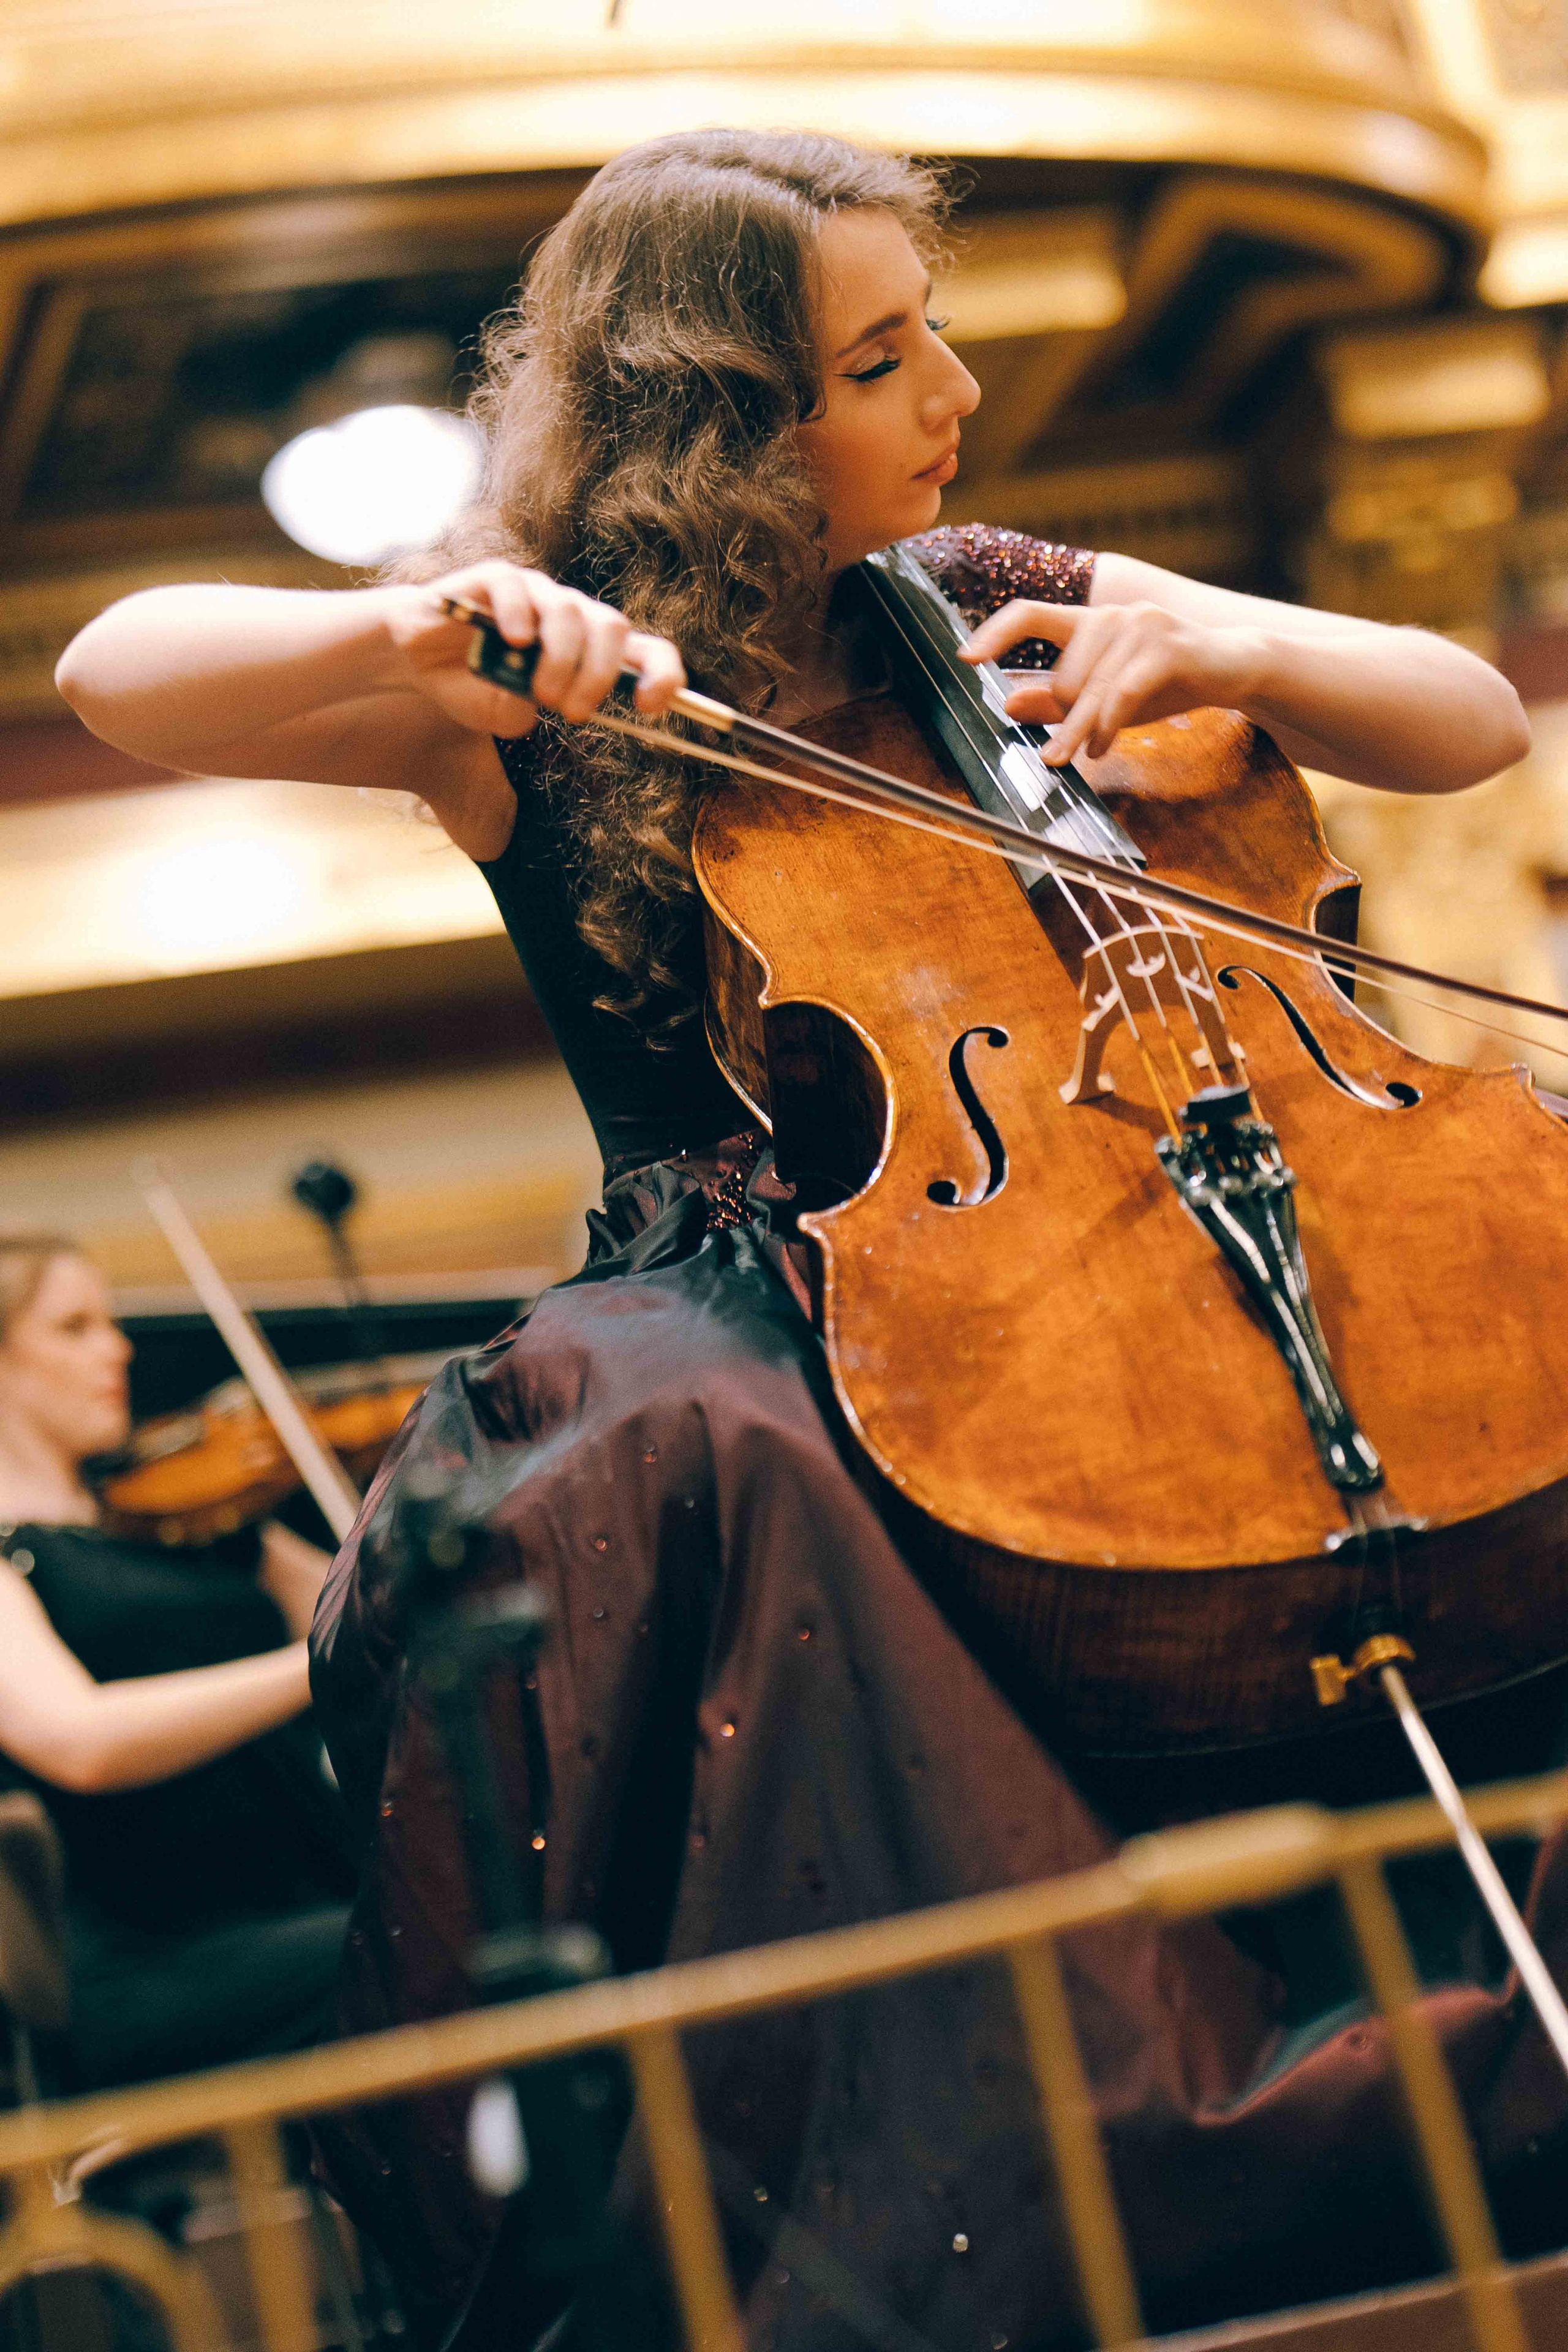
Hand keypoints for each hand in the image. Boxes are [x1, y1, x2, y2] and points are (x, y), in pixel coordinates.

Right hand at [382, 560, 685, 739]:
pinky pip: (517, 586)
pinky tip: (514, 641)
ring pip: (569, 610)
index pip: (647, 650)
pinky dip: (520, 615)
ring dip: (561, 658)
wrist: (415, 658)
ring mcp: (534, 592)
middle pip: (612, 627)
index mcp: (588, 649)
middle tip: (575, 713)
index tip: (651, 706)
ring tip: (539, 692)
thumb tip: (533, 703)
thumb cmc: (471, 685)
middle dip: (600, 675)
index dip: (661, 674)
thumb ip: (522, 714)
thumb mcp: (503, 717)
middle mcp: (570, 614)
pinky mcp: (494, 578)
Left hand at [961, 598, 1266, 765]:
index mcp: (1090, 621)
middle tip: (1064, 751)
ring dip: (1083, 732)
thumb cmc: (1166, 681)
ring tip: (1083, 754)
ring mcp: (1141, 624)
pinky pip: (1121, 693)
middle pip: (1062, 676)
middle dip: (1063, 719)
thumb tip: (1007, 701)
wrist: (1235, 667)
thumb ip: (1058, 698)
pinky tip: (1102, 747)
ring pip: (1088, 690)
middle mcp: (1111, 615)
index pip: (1029, 613)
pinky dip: (1107, 726)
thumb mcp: (1107, 695)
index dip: (994, 633)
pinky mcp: (1167, 646)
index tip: (965, 658)